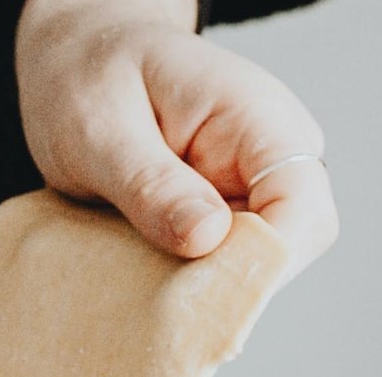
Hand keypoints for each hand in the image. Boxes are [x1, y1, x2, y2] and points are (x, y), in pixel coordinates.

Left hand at [17, 0, 337, 279]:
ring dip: (197, 293)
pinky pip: (213, 269)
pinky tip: (137, 285)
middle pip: (284, 250)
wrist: (79, 61)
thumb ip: (151, 182)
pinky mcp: (216, 220)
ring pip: (248, 270)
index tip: (201, 297)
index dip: (263, 262)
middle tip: (156, 309)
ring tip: (136, 291)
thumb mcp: (101, 127)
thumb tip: (207, 238)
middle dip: (227, 288)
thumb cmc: (90, 76)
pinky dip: (179, 287)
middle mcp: (266, 160)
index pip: (301, 205)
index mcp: (257, 119)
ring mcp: (245, 192)